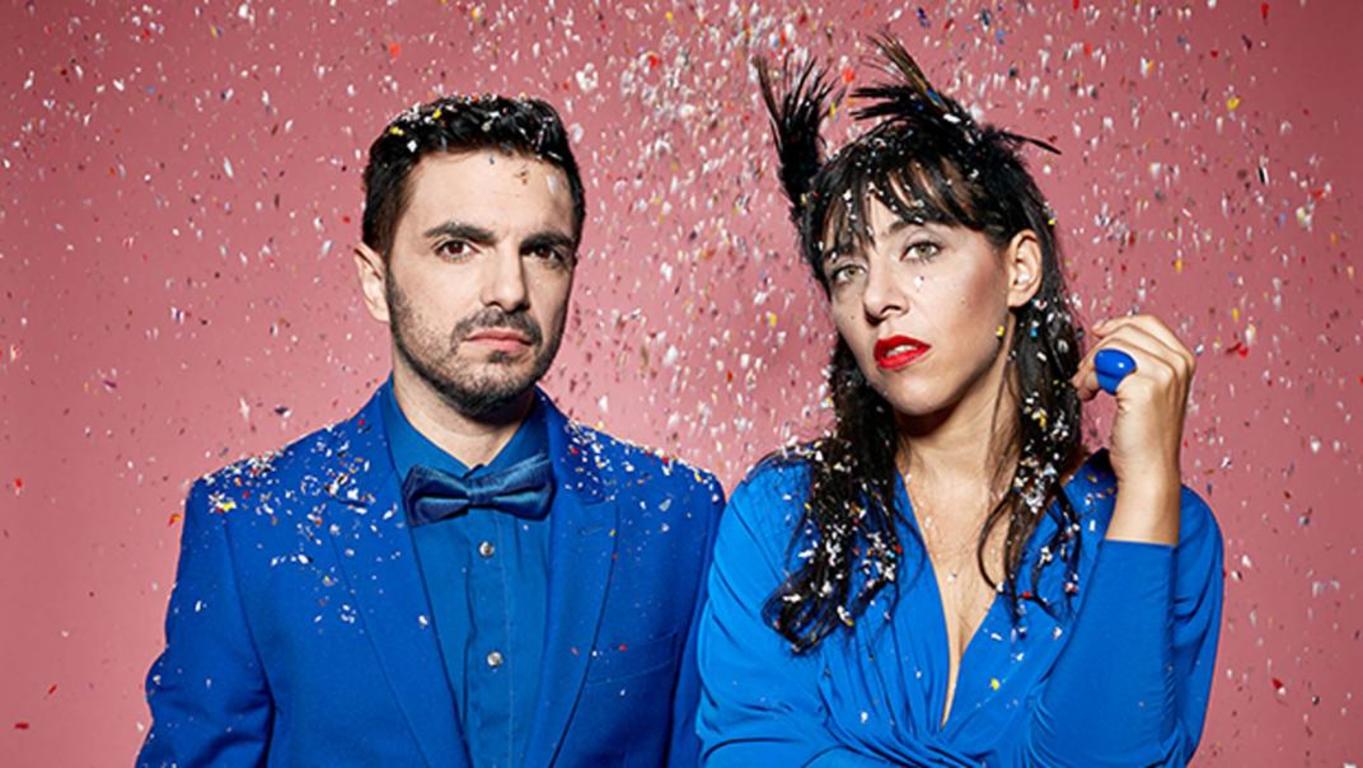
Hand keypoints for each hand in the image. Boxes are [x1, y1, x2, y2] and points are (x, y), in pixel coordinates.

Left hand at [1070, 314, 1195, 543]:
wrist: (1149, 469)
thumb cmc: (1143, 433)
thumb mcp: (1149, 388)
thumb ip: (1138, 360)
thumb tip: (1103, 331)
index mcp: (1183, 359)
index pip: (1146, 323)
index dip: (1116, 324)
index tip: (1096, 333)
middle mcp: (1178, 363)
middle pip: (1124, 332)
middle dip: (1096, 351)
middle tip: (1084, 376)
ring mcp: (1164, 373)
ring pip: (1111, 346)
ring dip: (1089, 366)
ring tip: (1085, 388)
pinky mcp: (1144, 387)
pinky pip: (1103, 366)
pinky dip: (1088, 380)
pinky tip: (1088, 396)